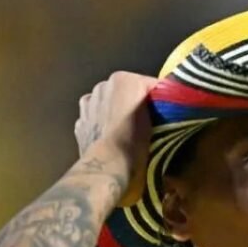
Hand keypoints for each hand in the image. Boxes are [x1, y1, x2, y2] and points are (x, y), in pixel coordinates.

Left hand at [74, 72, 157, 206]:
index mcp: (124, 79)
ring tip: (127, 129)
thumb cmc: (134, 142)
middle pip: (127, 90)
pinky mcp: (80, 121)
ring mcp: (89, 102)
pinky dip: (102, 122)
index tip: (167, 112)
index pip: (150, 84)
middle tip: (148, 121)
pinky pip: (95, 116)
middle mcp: (103, 85)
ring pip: (109, 101)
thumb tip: (162, 106)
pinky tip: (111, 135)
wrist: (107, 167)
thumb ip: (158, 107)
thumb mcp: (157, 122)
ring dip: (117, 110)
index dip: (160, 98)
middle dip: (135, 102)